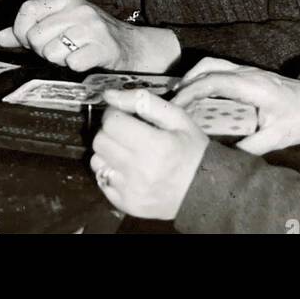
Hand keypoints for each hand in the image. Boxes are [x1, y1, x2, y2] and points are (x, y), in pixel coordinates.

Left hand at [0, 0, 177, 72]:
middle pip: (36, 35)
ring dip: (58, 61)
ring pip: (51, 52)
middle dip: (40, 50)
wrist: (132, 47)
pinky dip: (74, 67)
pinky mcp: (102, 48)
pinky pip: (72, 63)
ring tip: (71, 55)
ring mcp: (92, 28)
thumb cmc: (92, 36)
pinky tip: (83, 62)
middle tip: (56, 51)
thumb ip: (29, 30)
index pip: (27, 10)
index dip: (21, 30)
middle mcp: (79, 10)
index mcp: (66, 0)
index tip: (28, 42)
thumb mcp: (62, 23)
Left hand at [91, 89, 207, 219]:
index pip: (111, 122)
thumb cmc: (191, 149)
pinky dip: (111, 171)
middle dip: (110, 131)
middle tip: (126, 132)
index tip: (124, 114)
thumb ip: (143, 101)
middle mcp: (138, 170)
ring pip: (96, 161)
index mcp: (154, 145)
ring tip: (126, 151)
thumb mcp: (177, 117)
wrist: (203, 191)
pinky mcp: (126, 204)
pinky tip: (127, 169)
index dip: (115, 113)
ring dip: (108, 151)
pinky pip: (102, 181)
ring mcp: (130, 190)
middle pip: (100, 141)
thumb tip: (109, 94)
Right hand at [174, 58, 299, 154]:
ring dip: (194, 77)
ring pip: (213, 65)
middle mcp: (247, 73)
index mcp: (252, 86)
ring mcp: (248, 72)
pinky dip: (204, 79)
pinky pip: (220, 70)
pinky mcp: (249, 75)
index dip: (191, 92)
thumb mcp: (277, 138)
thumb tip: (225, 157)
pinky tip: (199, 96)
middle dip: (186, 82)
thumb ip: (251, 148)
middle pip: (209, 66)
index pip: (214, 81)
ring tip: (180, 97)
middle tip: (172, 102)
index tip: (177, 106)